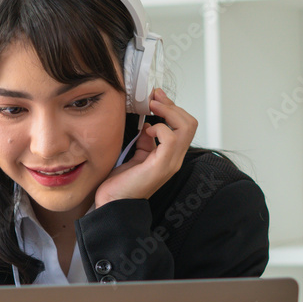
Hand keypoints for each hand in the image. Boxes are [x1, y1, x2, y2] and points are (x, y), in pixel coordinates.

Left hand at [94, 88, 197, 206]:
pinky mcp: (161, 166)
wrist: (113, 204)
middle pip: (189, 123)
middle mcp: (174, 159)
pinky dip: (160, 128)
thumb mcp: (135, 156)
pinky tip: (147, 130)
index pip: (184, 126)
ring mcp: (170, 163)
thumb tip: (148, 126)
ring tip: (152, 107)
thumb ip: (145, 142)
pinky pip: (170, 138)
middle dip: (172, 105)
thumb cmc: (121, 184)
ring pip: (185, 127)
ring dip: (168, 111)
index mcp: (170, 156)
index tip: (156, 97)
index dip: (172, 108)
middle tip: (154, 98)